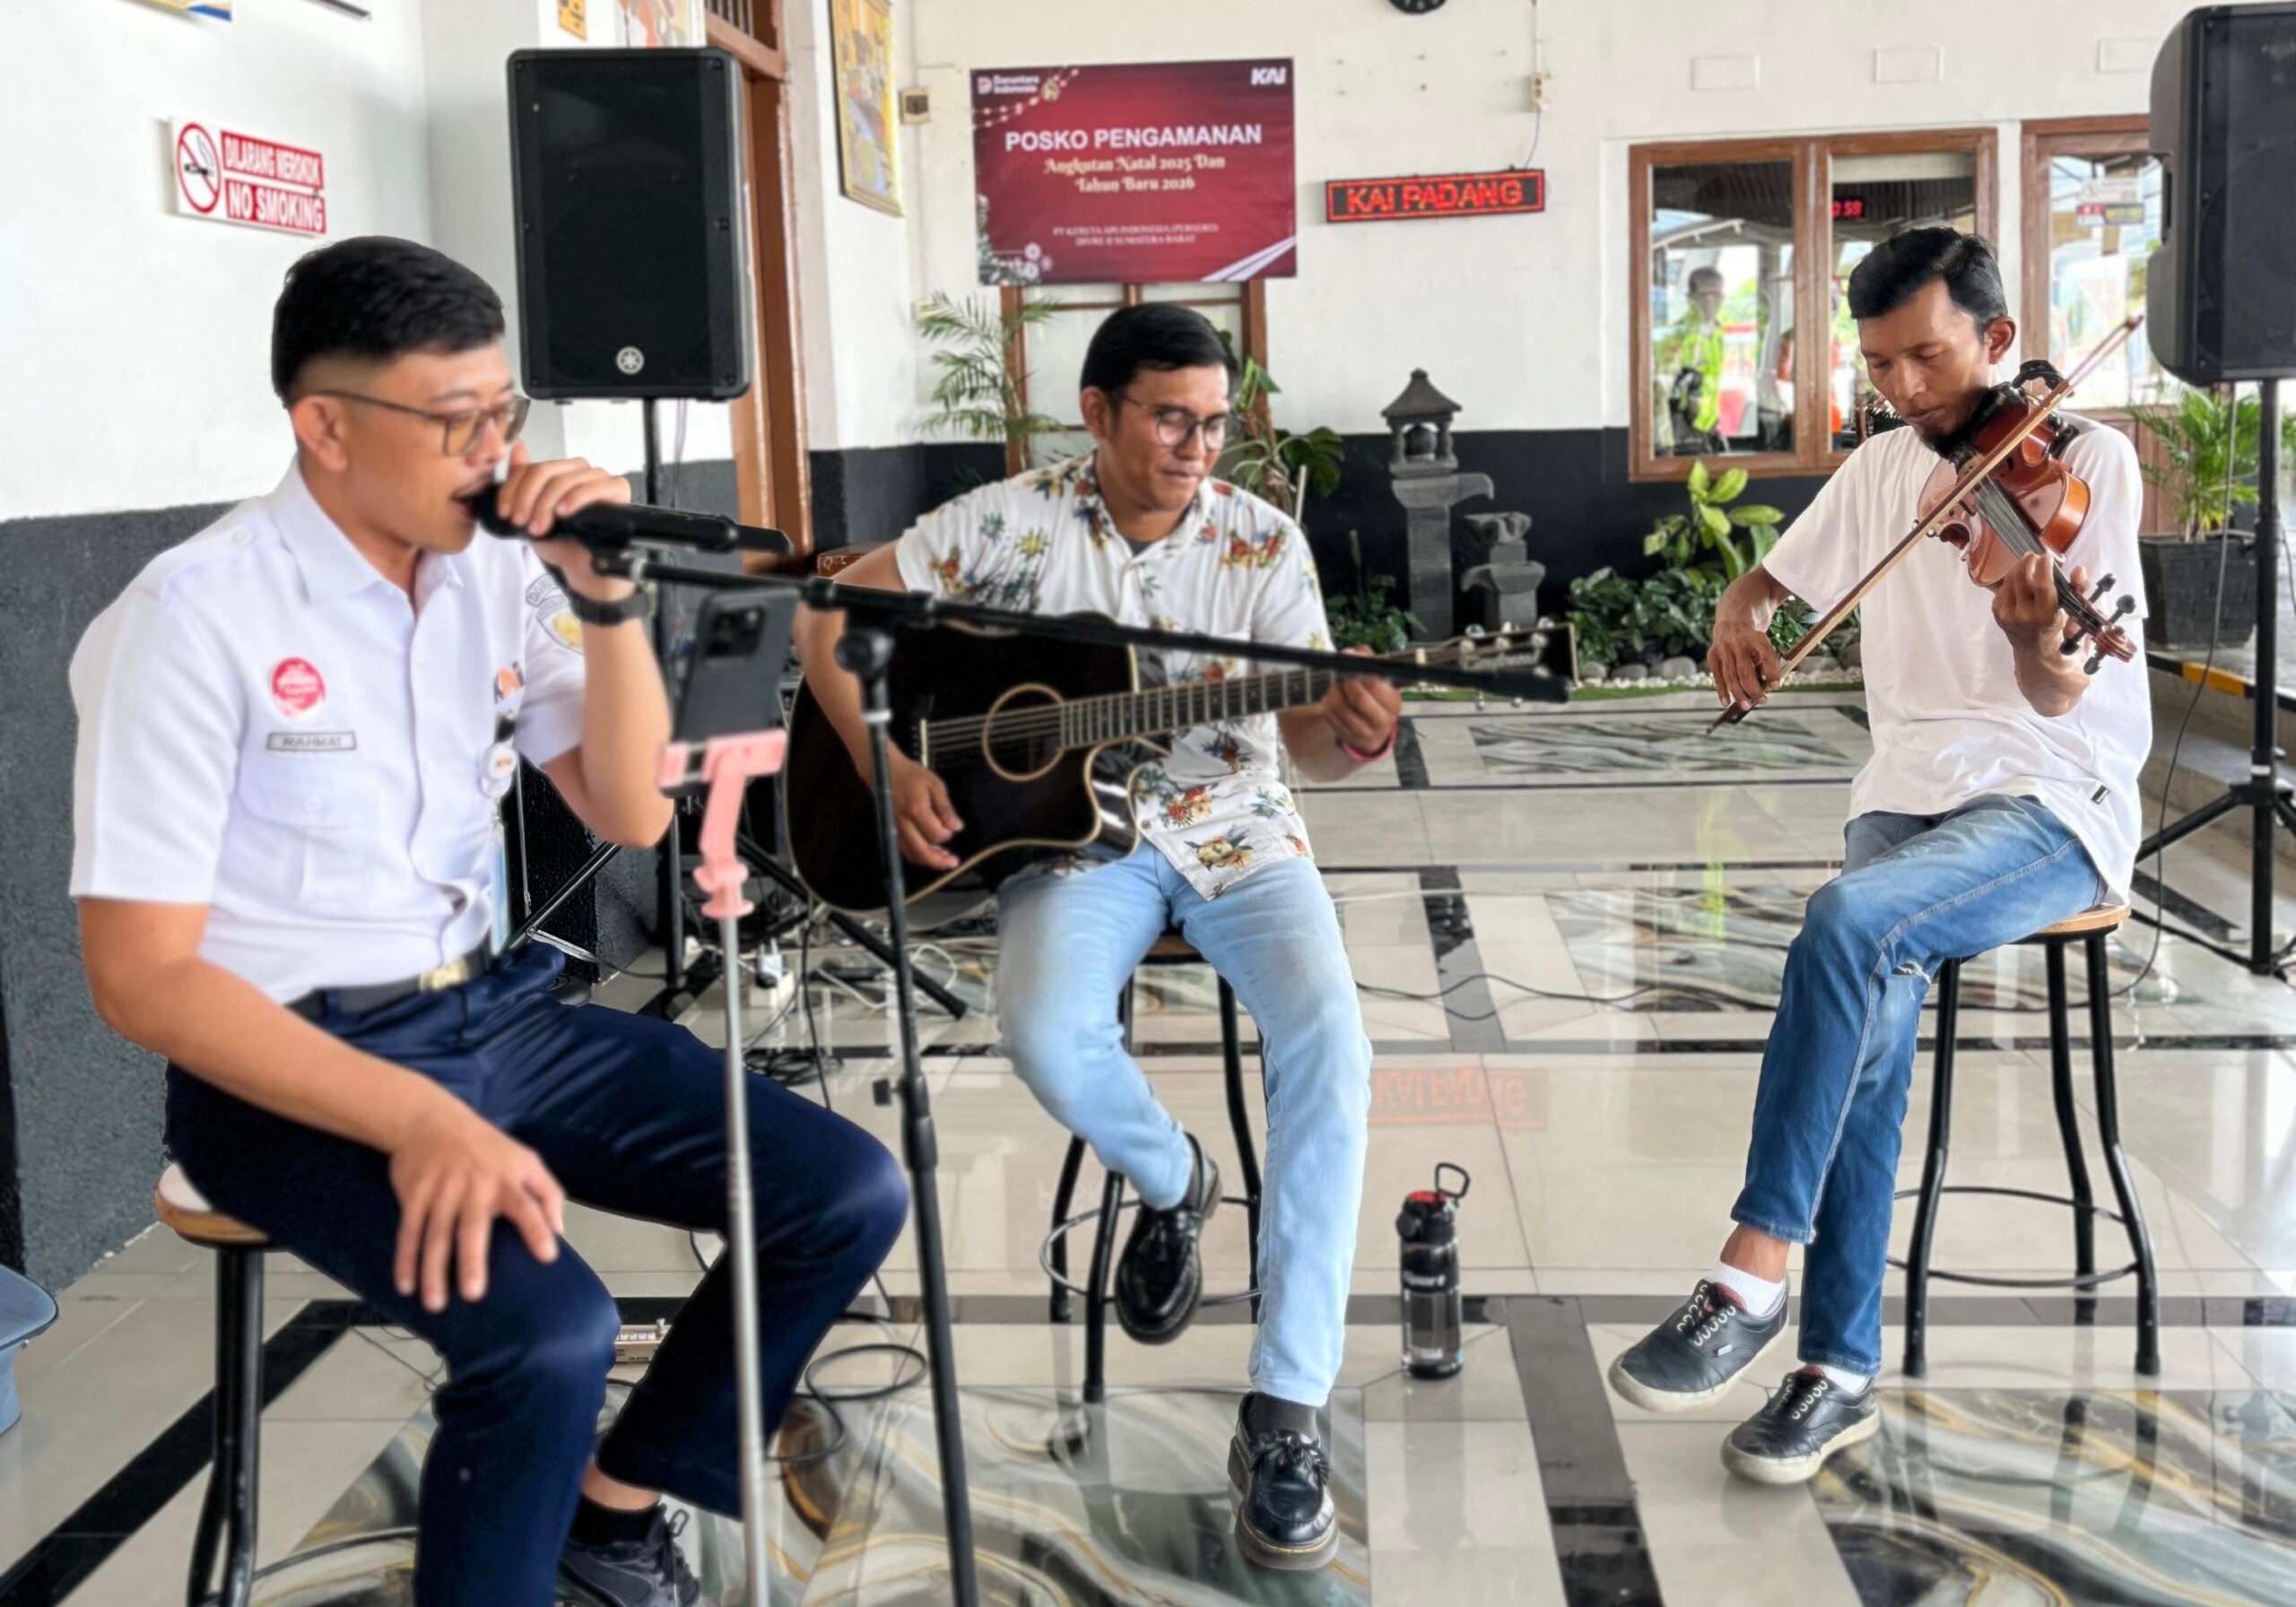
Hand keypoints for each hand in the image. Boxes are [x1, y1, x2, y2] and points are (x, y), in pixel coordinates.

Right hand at [389, 1097, 565, 1312]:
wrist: (434, 1120)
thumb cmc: (489, 1148)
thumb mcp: (527, 1160)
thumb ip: (548, 1194)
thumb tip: (560, 1231)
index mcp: (507, 1180)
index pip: (528, 1206)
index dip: (537, 1229)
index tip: (547, 1256)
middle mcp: (474, 1187)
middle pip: (472, 1227)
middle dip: (472, 1260)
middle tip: (473, 1294)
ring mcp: (442, 1191)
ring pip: (436, 1235)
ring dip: (433, 1270)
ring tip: (435, 1303)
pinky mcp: (415, 1194)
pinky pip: (409, 1231)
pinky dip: (405, 1259)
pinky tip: (406, 1285)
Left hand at [497, 444, 636, 601]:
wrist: (583, 567)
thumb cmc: (561, 541)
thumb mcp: (531, 514)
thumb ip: (521, 483)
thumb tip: (517, 446)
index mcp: (558, 471)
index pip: (530, 467)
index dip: (512, 488)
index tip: (504, 513)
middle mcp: (579, 470)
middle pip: (544, 470)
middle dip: (526, 498)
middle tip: (520, 522)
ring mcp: (598, 477)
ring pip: (564, 479)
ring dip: (546, 504)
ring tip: (539, 528)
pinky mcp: (617, 488)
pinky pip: (594, 486)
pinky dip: (576, 498)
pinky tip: (563, 513)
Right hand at [886, 751, 963, 870]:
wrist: (885, 770)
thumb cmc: (912, 775)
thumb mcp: (935, 785)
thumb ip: (945, 808)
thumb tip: (957, 828)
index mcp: (916, 810)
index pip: (935, 834)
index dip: (947, 835)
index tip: (953, 828)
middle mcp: (903, 824)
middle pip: (921, 852)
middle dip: (939, 861)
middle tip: (954, 863)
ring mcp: (895, 829)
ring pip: (911, 854)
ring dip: (928, 860)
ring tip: (944, 860)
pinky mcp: (891, 830)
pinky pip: (904, 850)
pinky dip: (918, 855)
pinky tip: (930, 852)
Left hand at [1317, 649, 1402, 754]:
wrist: (1373, 729)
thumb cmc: (1376, 696)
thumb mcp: (1379, 677)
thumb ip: (1367, 658)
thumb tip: (1349, 652)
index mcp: (1393, 703)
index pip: (1376, 685)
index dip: (1360, 671)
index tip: (1349, 659)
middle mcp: (1382, 720)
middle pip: (1359, 698)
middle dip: (1346, 682)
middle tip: (1341, 674)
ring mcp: (1363, 731)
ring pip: (1340, 708)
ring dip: (1333, 691)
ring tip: (1334, 684)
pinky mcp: (1346, 735)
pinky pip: (1330, 716)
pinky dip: (1326, 703)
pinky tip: (1330, 697)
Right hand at [1708, 621, 1783, 711]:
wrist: (1732, 623)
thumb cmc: (1753, 641)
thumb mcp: (1764, 645)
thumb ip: (1768, 663)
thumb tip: (1770, 687)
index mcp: (1756, 638)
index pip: (1766, 655)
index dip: (1772, 672)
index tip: (1776, 687)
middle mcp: (1738, 642)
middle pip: (1745, 671)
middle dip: (1754, 689)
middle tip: (1763, 701)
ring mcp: (1723, 648)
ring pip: (1731, 676)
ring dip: (1739, 694)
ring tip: (1746, 706)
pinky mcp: (1712, 654)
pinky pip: (1717, 676)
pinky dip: (1722, 691)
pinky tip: (1727, 703)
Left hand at [1992, 553, 2074, 650]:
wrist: (2036, 652)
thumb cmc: (2059, 632)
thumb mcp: (2075, 613)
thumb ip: (2078, 590)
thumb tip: (2079, 569)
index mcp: (2045, 617)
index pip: (2042, 586)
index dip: (2044, 567)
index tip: (2049, 556)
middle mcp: (2023, 616)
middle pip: (2022, 578)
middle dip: (2029, 562)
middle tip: (2036, 555)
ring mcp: (2007, 616)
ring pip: (2010, 580)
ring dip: (2019, 567)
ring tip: (2029, 563)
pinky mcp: (1997, 614)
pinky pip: (2002, 589)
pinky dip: (2011, 580)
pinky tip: (2019, 579)